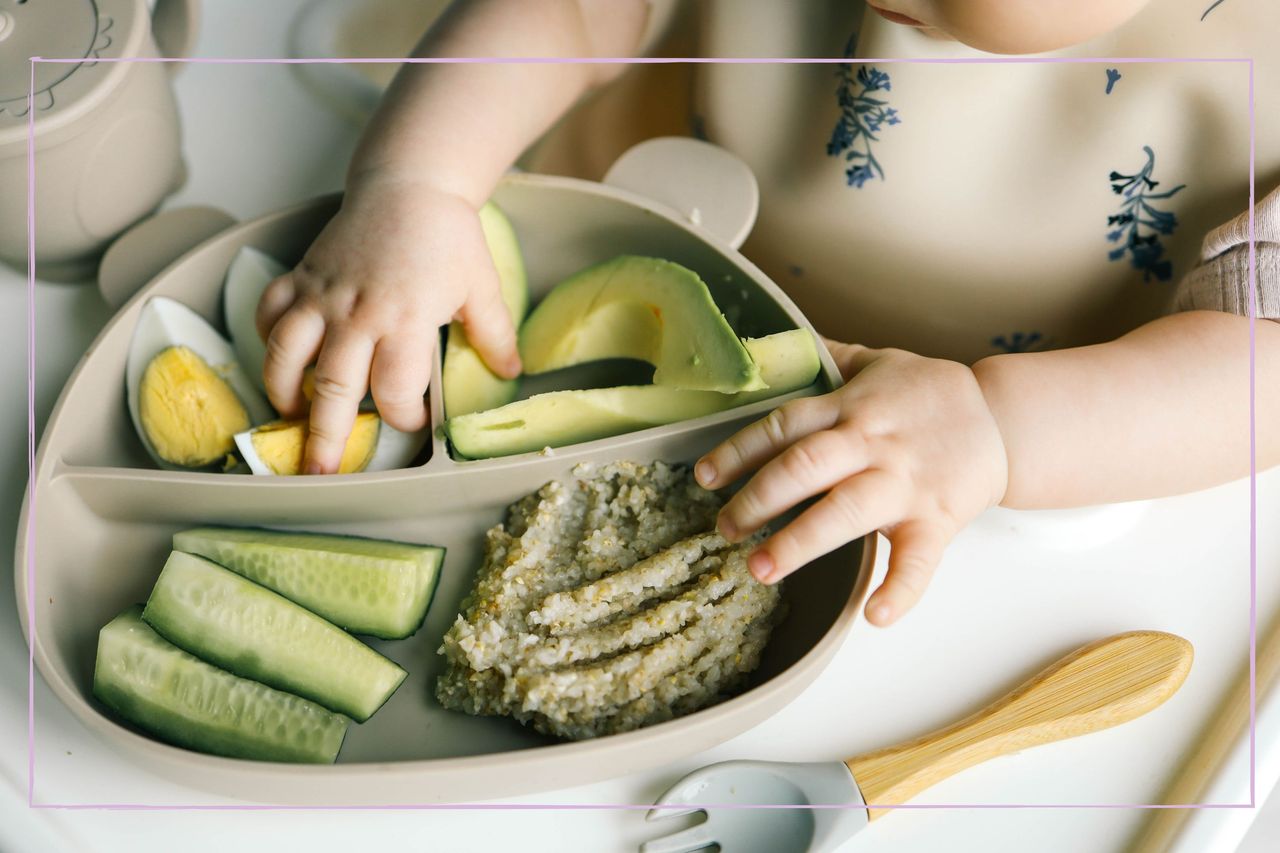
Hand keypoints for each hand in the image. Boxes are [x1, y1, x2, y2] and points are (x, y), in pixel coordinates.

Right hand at [255, 174, 519, 472]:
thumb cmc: (447, 236)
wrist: (408, 183)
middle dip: (327, 436)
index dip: (404, 417)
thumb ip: (493, 334)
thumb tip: (511, 373)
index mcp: (405, 319)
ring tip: (288, 419)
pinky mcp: (302, 275)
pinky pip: (270, 314)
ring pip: (287, 354)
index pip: (396, 388)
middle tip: (320, 472)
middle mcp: (357, 313)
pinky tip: (278, 361)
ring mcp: (323, 295)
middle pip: (335, 387)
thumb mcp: (481, 286)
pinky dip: (266, 340)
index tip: (411, 424)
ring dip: (283, 392)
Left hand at [695, 339, 1008, 626]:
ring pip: (845, 512)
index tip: (705, 475)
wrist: (1004, 420)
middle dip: (757, 500)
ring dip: (799, 543)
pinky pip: (919, 560)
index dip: (740, 450)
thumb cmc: (930, 394)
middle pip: (804, 468)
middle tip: (724, 528)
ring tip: (760, 570)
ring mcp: (904, 484)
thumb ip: (826, 357)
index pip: (784, 426)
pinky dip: (900, 590)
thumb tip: (774, 346)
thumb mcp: (877, 361)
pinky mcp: (937, 519)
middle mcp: (871, 444)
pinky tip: (874, 616)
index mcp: (850, 407)